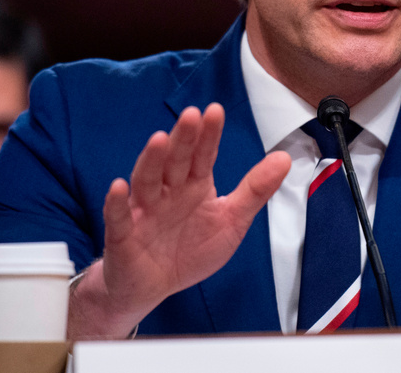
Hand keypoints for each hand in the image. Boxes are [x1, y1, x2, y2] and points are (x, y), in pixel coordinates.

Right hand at [69, 103, 289, 337]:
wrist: (151, 288)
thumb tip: (285, 158)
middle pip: (174, 161)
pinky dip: (115, 203)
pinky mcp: (122, 236)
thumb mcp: (231, 220)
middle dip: (183, 139)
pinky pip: (118, 218)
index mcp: (193, 185)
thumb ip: (255, 190)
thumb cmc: (190, 250)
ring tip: (159, 139)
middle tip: (191, 115)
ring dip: (151, 160)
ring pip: (146, 181)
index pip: (202, 155)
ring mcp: (143, 211)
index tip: (215, 111)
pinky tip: (118, 186)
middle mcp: (167, 192)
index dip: (208, 135)